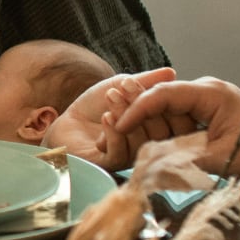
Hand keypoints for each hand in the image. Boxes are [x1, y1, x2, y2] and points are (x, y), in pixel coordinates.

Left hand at [42, 67, 175, 166]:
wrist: (65, 122)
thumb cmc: (94, 106)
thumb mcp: (120, 86)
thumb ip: (145, 80)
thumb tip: (171, 73)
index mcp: (155, 128)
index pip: (174, 120)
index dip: (161, 99)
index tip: (137, 80)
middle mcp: (148, 146)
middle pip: (162, 132)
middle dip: (142, 103)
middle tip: (124, 85)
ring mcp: (131, 158)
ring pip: (141, 142)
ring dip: (126, 114)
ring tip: (110, 96)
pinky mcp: (110, 166)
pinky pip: (122, 154)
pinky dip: (114, 132)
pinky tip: (105, 117)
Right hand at [109, 77, 239, 174]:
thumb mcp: (223, 157)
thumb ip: (187, 160)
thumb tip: (154, 167)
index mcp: (207, 93)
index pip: (163, 95)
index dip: (137, 109)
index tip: (118, 125)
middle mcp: (203, 91)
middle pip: (160, 97)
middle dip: (134, 110)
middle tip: (109, 123)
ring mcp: (204, 100)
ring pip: (166, 107)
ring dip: (146, 120)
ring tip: (120, 132)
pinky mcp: (206, 112)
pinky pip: (177, 117)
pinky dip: (161, 128)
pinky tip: (146, 140)